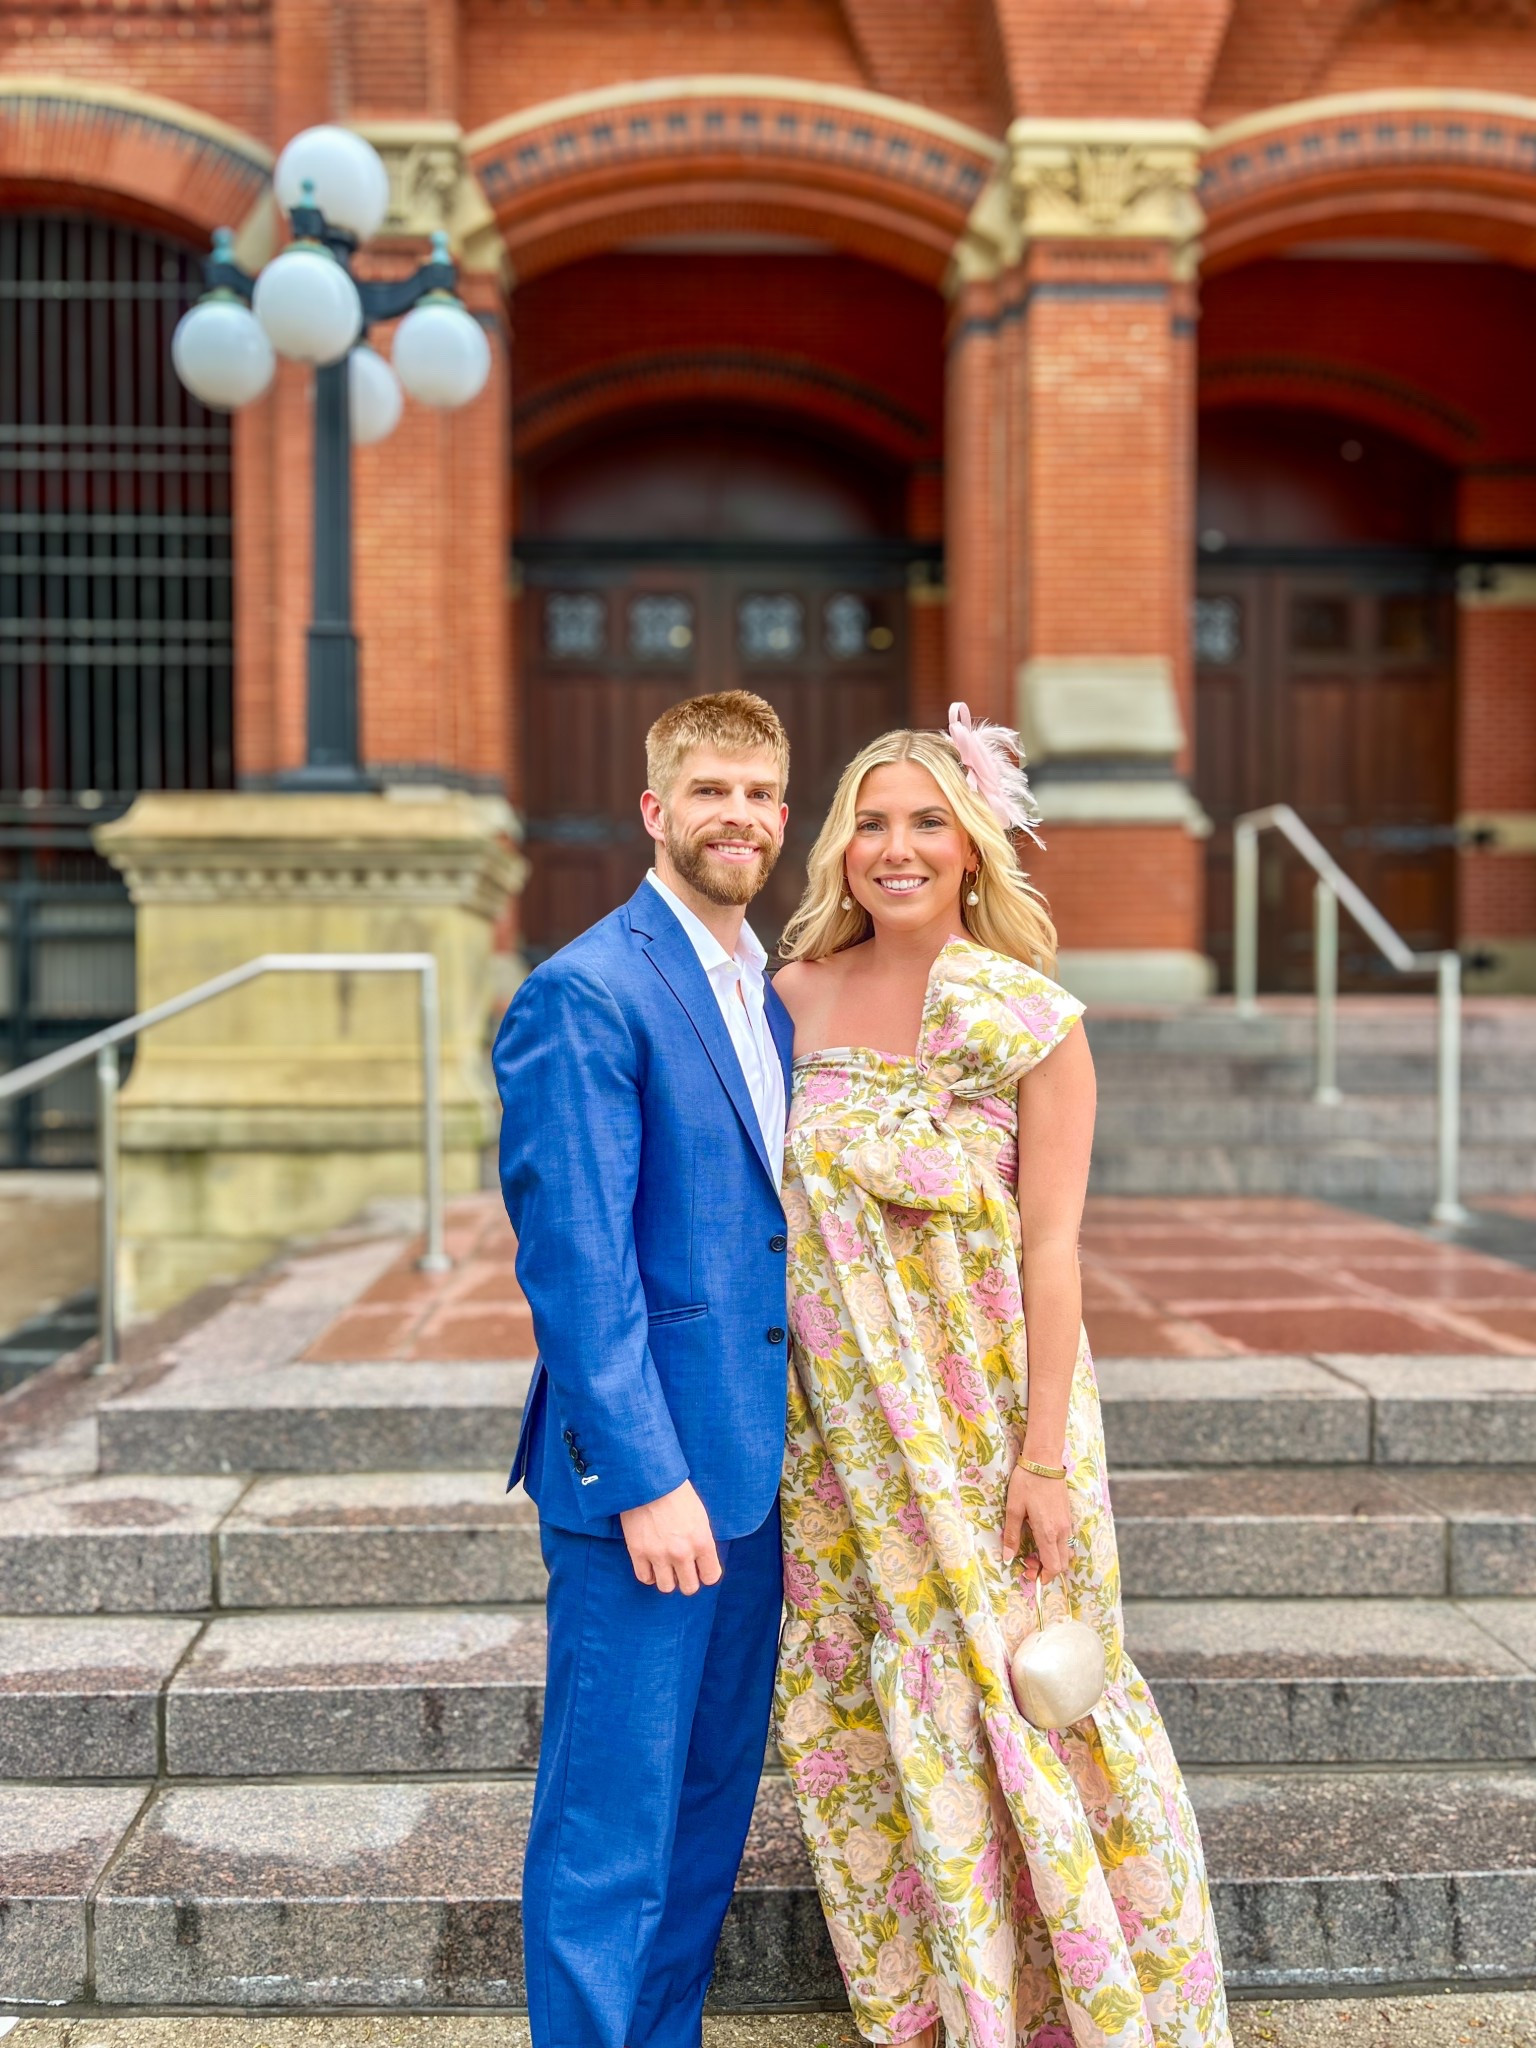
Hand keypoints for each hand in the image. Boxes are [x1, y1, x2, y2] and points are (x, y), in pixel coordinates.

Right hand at [620, 1480, 721, 1594]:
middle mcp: (682, 1552)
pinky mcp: (638, 1552)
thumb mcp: (699, 1516)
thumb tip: (702, 1561)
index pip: (711, 1577)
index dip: (707, 1574)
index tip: (701, 1569)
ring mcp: (659, 1554)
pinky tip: (651, 1563)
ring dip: (668, 1579)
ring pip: (667, 1587)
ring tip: (666, 1567)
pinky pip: (645, 1578)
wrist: (648, 1479)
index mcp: (702, 1541)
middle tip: (683, 1570)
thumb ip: (702, 1541)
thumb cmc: (677, 1493)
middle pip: (690, 1587)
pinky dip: (649, 1574)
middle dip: (688, 1580)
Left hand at [1003, 1466, 1071, 1580]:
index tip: (1030, 1574)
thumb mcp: (1013, 1509)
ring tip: (1033, 1551)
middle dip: (1047, 1570)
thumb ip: (1011, 1535)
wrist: (1044, 1461)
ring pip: (1066, 1553)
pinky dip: (1055, 1548)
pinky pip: (1066, 1541)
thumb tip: (1007, 1558)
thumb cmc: (1027, 1483)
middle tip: (1028, 1563)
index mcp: (1048, 1532)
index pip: (1054, 1566)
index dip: (1044, 1576)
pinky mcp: (1067, 1516)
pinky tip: (1040, 1538)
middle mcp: (1062, 1531)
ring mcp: (1067, 1524)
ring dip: (1052, 1558)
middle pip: (1063, 1563)